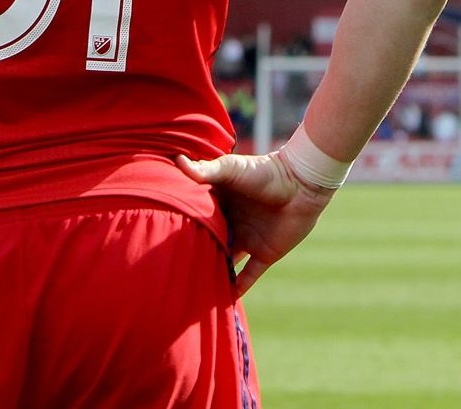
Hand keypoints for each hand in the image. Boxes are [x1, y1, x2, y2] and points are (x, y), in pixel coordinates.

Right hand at [176, 151, 334, 295]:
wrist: (302, 184)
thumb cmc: (265, 172)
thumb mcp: (232, 170)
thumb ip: (206, 170)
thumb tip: (177, 161)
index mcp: (221, 204)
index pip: (197, 219)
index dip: (182, 228)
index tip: (158, 241)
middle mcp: (232, 223)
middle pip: (209, 242)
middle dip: (194, 254)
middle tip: (169, 271)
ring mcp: (248, 240)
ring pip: (226, 261)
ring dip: (213, 273)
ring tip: (190, 290)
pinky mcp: (265, 253)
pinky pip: (249, 275)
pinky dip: (237, 288)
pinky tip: (223, 301)